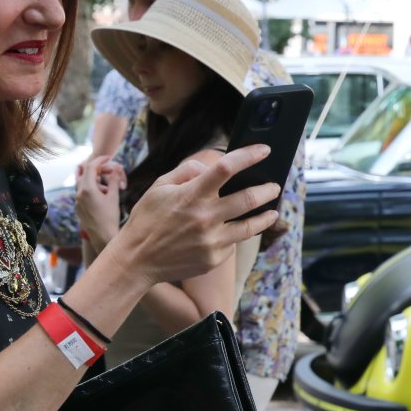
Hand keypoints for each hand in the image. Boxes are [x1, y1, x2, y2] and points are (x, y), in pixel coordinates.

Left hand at [73, 154, 124, 249]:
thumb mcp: (114, 196)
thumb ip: (114, 179)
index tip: (108, 157)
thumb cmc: (110, 217)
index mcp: (87, 189)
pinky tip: (102, 194)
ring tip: (107, 185)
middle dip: (96, 169)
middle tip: (108, 169)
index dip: (100, 160)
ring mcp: (77, 201)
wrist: (103, 236)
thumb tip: (117, 166)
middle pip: (84, 173)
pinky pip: (82, 193)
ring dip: (94, 179)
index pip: (91, 167)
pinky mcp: (79, 208)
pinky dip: (91, 188)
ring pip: (82, 183)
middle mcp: (79, 194)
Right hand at [119, 144, 279, 284]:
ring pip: (251, 226)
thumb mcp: (160, 187)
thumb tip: (212, 168)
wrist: (135, 260)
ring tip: (273, 211)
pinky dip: (235, 235)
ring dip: (267, 216)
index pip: (227, 168)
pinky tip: (235, 231)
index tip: (264, 149)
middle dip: (268, 189)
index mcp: (191, 195)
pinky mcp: (214, 259)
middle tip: (275, 186)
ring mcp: (211, 241)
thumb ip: (187, 171)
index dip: (249, 155)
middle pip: (250, 198)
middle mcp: (205, 217)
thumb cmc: (148, 219)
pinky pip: (232, 243)